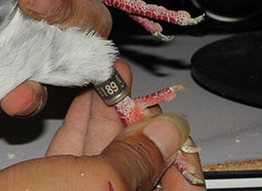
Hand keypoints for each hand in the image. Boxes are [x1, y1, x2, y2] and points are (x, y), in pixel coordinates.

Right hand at [0, 62, 203, 190]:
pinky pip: (80, 159)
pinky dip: (84, 128)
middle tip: (133, 87)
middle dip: (139, 123)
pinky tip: (86, 100)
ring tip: (110, 80)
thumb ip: (137, 157)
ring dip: (111, 117)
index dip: (176, 149)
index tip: (166, 120)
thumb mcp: (97, 183)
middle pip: (144, 167)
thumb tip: (169, 131)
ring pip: (110, 159)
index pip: (181, 184)